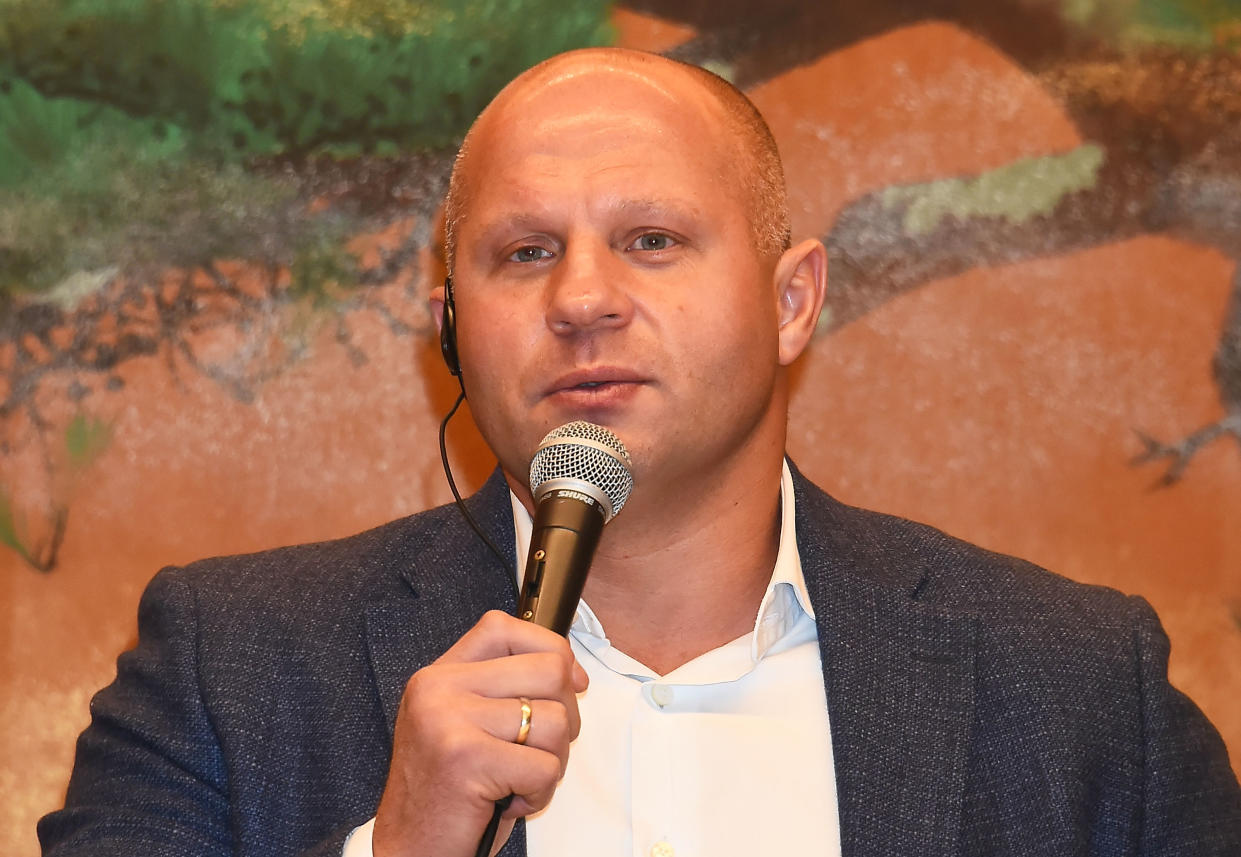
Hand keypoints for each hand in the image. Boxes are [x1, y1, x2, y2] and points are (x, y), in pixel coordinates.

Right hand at [372, 610, 588, 856]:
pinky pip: (546, 766)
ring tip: (517, 781)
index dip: (549, 649)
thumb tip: (574, 673)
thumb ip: (507, 689)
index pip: (505, 627)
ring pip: (556, 720)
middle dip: (565, 716)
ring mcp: (450, 720)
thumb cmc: (448, 794)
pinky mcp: (467, 758)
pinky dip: (541, 794)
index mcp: (438, 675)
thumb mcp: (467, 725)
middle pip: (548, 669)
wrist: (411, 851)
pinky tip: (509, 802)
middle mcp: (439, 689)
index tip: (568, 682)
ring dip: (552, 762)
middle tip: (537, 750)